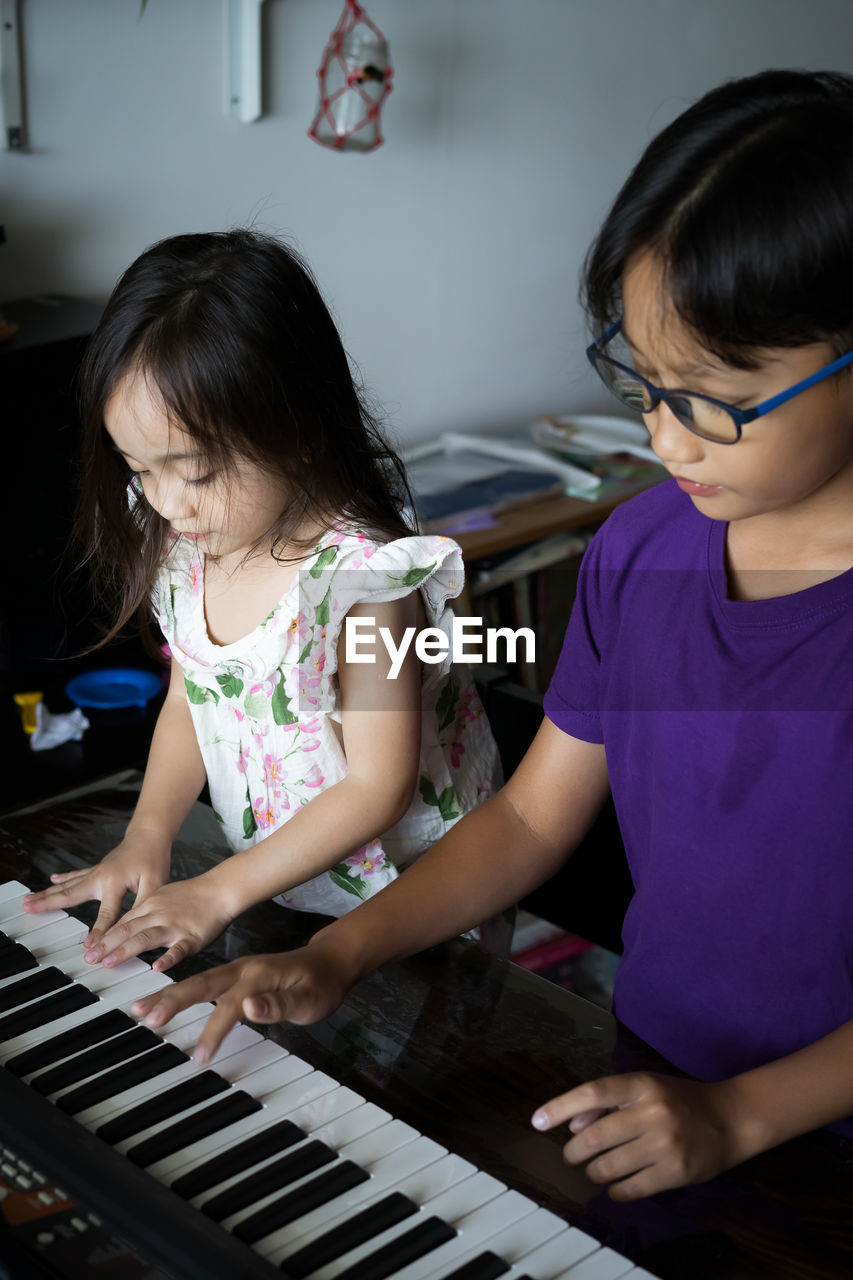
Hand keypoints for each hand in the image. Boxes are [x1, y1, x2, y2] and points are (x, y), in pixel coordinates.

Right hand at [21, 830, 170, 950]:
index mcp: (115, 882)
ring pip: (68, 885)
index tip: (89, 948)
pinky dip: (63, 879)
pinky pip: (76, 876)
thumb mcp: (156, 883)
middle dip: (49, 904)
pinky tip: (52, 879)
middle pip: (71, 894)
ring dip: (47, 893)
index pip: (106, 913)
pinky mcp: (97, 869)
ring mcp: (96, 872)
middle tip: (29, 911)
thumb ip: (143, 904)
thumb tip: (133, 926)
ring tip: (29, 900)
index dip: (99, 932)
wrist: (150, 834)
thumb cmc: (154, 859)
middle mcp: (100, 877)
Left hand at [82, 874, 232, 972]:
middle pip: (128, 930)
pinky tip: (158, 968)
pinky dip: (168, 958)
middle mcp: (158, 915)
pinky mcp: (192, 936)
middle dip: (106, 945)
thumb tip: (126, 925)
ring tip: (109, 963)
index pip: (122, 922)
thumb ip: (144, 911)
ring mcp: (174, 926)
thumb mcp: (162, 895)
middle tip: (89, 959)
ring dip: (126, 950)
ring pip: (146, 938)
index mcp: (150, 905)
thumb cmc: (192, 895)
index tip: (88, 949)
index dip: (104, 936)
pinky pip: (179, 949)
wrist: (220, 889)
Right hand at [130, 947, 349, 1063]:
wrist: (329, 962)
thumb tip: (249, 1008)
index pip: (230, 1006)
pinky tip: (161, 1003)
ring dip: (168, 996)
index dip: (214, 1032)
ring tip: (139, 1009)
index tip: (199, 1058)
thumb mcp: (309, 999)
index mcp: (258, 975)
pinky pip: (202, 986)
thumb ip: (279, 1004)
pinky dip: (179, 994)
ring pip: (196, 983)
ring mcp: (236, 973)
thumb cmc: (321, 984)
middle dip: (172, 1001)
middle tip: (145, 1018)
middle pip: (201, 985)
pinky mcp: (234, 979)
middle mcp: (242, 970)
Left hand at [531, 1071, 744, 1199]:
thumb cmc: (679, 1100)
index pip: (592, 1093)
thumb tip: (571, 1124)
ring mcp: (665, 1145)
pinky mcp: (676, 1173)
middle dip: (574, 1151)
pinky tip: (615, 1186)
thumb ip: (608, 1102)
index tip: (537, 1120)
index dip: (560, 1107)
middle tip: (571, 1155)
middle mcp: (652, 1112)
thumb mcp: (644, 1088)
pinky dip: (615, 1191)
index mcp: (641, 1084)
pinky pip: (630, 1189)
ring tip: (595, 1169)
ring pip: (609, 1167)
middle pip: (595, 1137)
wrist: (730, 1119)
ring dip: (593, 1172)